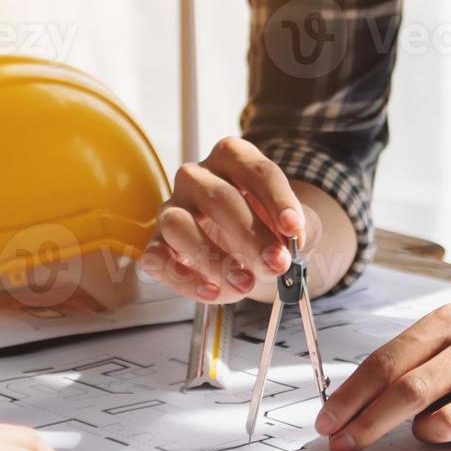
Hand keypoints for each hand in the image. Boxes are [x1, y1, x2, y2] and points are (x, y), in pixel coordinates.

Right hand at [143, 138, 306, 302]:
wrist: (252, 250)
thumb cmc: (269, 228)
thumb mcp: (291, 225)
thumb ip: (294, 233)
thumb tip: (285, 250)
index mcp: (232, 159)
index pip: (255, 170)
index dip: (277, 199)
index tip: (293, 228)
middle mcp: (196, 178)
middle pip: (217, 198)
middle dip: (250, 235)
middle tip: (275, 263)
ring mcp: (172, 209)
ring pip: (178, 225)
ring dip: (212, 258)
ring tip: (245, 283)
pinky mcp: (157, 242)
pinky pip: (156, 258)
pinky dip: (183, 278)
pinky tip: (212, 291)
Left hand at [315, 304, 450, 450]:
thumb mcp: (439, 342)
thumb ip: (400, 369)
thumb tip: (345, 415)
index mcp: (448, 321)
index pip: (386, 363)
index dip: (350, 397)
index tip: (327, 424)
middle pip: (410, 392)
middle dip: (368, 425)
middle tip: (342, 447)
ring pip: (446, 423)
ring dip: (426, 434)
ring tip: (434, 425)